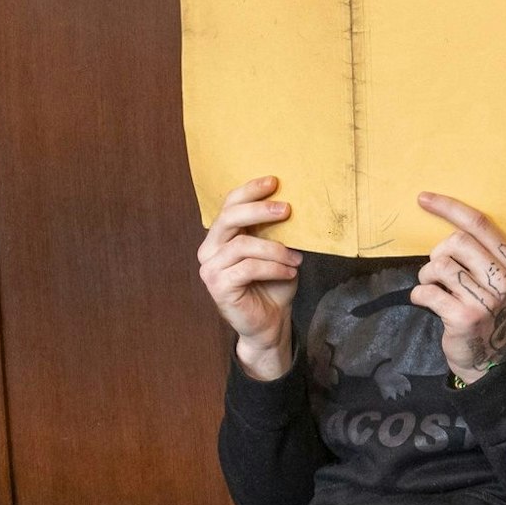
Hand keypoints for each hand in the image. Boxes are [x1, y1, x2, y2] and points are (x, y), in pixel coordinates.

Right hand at [197, 175, 301, 379]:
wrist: (270, 323)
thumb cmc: (273, 286)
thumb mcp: (277, 252)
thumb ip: (274, 230)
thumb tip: (289, 203)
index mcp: (221, 237)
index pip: (229, 205)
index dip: (250, 191)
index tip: (274, 181)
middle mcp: (210, 250)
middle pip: (229, 219)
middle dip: (259, 210)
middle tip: (286, 210)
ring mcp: (211, 269)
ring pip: (242, 246)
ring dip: (275, 249)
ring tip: (295, 259)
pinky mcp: (218, 287)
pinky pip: (248, 268)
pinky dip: (273, 268)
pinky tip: (289, 272)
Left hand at [407, 192, 505, 383]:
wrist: (488, 354)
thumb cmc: (483, 307)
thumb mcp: (492, 278)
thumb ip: (476, 252)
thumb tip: (442, 219)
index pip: (478, 223)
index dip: (448, 207)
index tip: (423, 198)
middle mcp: (502, 278)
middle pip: (456, 242)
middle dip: (437, 254)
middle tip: (437, 272)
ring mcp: (485, 299)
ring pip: (439, 266)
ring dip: (426, 276)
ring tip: (433, 288)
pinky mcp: (465, 316)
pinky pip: (428, 292)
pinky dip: (419, 295)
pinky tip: (424, 301)